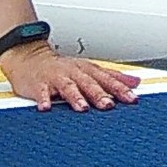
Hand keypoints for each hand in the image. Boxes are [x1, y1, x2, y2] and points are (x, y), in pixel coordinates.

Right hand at [0, 41, 139, 110]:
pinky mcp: (38, 84)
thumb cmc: (63, 68)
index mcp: (88, 70)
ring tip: (82, 108)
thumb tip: (136, 82)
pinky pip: (41, 92)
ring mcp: (56, 77)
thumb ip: (113, 77)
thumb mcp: (90, 70)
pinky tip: (46, 107)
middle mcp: (74, 72)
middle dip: (100, 94)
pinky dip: (44, 99)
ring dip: (75, 97)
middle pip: (89, 83)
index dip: (120, 89)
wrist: (31, 58)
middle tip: (109, 105)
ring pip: (68, 87)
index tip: (132, 99)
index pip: (107, 80)